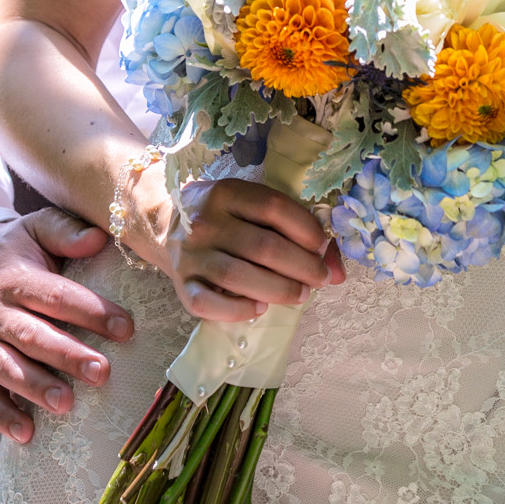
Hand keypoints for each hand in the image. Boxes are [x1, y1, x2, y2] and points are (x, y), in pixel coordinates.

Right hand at [0, 209, 132, 443]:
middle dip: (67, 356)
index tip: (125, 327)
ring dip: (36, 388)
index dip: (90, 312)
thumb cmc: (14, 250)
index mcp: (14, 279)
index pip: (55, 297)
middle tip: (102, 373)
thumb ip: (65, 232)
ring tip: (66, 404)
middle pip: (32, 337)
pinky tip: (26, 433)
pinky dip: (1, 416)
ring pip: (7, 369)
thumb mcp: (35, 228)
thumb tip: (100, 238)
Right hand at [123, 164, 342, 321]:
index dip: (306, 229)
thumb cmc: (225, 217)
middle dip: (301, 267)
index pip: (273, 208)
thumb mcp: (254, 208)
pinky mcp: (181, 285)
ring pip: (239, 277)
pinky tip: (260, 309)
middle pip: (263, 247)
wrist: (166, 224)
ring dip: (279, 290)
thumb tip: (338, 272)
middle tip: (320, 278)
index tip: (322, 246)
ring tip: (301, 295)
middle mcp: (205, 221)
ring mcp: (191, 255)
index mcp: (226, 192)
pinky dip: (239, 310)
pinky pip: (209, 304)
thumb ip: (297, 230)